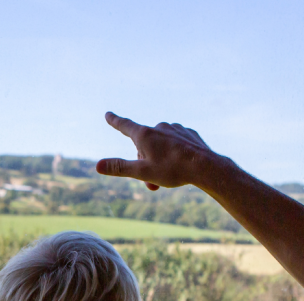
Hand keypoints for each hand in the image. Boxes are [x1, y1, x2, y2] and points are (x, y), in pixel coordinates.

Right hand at [96, 112, 228, 190]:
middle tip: (152, 183)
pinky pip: (176, 143)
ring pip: (161, 145)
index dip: (115, 121)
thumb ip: (119, 168)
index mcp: (145, 135)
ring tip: (168, 174)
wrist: (206, 167)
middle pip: (144, 145)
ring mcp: (176, 129)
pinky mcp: (189, 134)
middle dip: (145, 162)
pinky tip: (182, 164)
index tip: (108, 114)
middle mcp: (159, 127)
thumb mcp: (142, 172)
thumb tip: (97, 166)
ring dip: (159, 160)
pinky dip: (174, 154)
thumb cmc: (173, 170)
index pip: (125, 126)